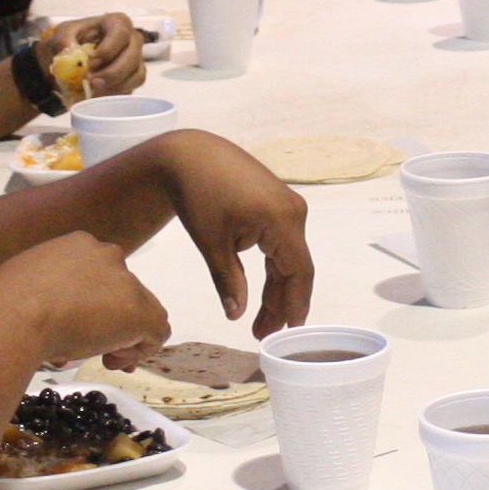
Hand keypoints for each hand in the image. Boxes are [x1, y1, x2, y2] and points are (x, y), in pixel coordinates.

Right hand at [0, 231, 170, 370]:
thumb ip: (46, 291)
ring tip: (101, 357)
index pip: (99, 274)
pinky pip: (157, 331)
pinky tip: (113, 360)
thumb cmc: (4, 303)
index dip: (95, 303)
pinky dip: (141, 350)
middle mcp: (107, 255)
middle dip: (111, 320)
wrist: (14, 314)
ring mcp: (125, 282)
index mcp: (78, 245)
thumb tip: (50, 315)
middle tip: (91, 347)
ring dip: (123, 335)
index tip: (78, 327)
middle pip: (121, 291)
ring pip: (141, 310)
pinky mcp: (139, 311)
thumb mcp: (24, 285)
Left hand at [38, 12, 146, 100]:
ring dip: (116, 85)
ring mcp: (134, 59)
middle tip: (92, 82)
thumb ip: (63, 40)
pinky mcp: (133, 77)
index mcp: (115, 23)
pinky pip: (133, 86)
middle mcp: (130, 39)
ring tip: (94, 91)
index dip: (109, 49)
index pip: (120, 32)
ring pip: (137, 73)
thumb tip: (68, 51)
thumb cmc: (70, 42)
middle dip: (113, 72)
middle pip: (132, 55)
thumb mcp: (62, 35)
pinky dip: (117, 92)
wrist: (67, 62)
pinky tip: (100, 94)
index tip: (92, 62)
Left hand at [151, 133, 314, 333]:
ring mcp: (287, 206)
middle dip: (281, 302)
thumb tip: (236, 316)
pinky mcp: (276, 203)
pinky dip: (271, 267)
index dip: (295, 304)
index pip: (299, 272)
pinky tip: (264, 290)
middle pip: (296, 267)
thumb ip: (229, 281)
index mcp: (283, 220)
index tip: (289, 332)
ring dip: (276, 287)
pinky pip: (281, 242)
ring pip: (288, 256)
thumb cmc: (199, 196)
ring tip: (261, 321)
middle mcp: (294, 212)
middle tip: (264, 333)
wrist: (189, 155)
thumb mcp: (213, 243)